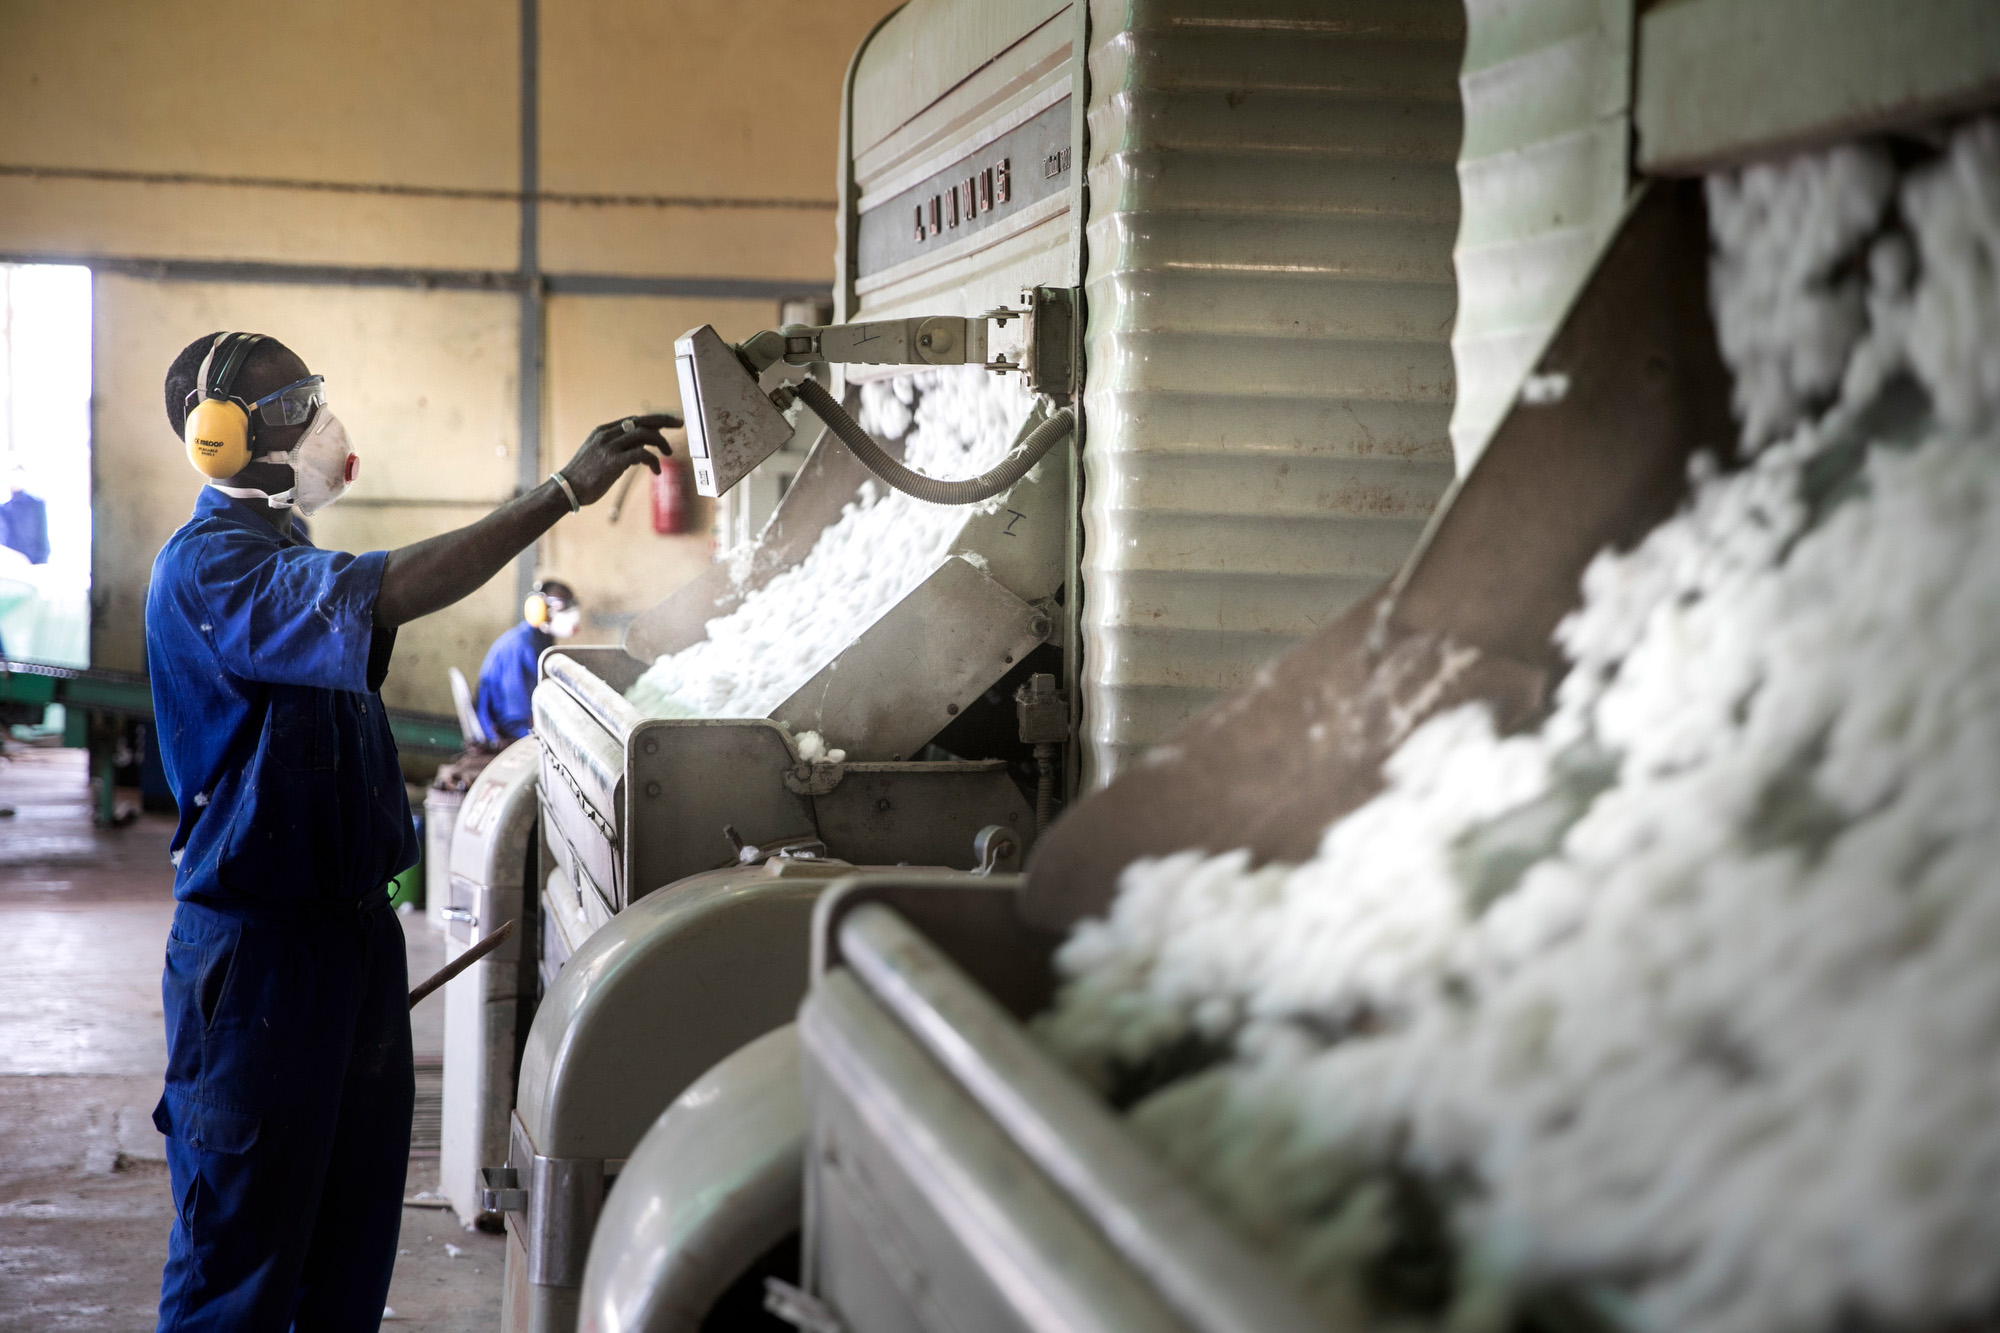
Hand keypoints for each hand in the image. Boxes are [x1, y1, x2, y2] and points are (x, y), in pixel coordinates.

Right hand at [558, 413, 678, 504]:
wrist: (567, 489)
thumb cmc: (584, 477)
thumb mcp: (600, 456)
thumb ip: (619, 449)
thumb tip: (641, 451)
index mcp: (603, 431)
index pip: (634, 419)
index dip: (654, 419)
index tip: (670, 421)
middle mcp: (607, 435)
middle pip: (641, 421)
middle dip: (663, 421)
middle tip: (680, 424)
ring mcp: (609, 447)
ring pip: (644, 435)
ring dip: (660, 443)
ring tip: (668, 454)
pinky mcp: (613, 461)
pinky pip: (642, 454)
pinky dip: (653, 460)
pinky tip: (656, 471)